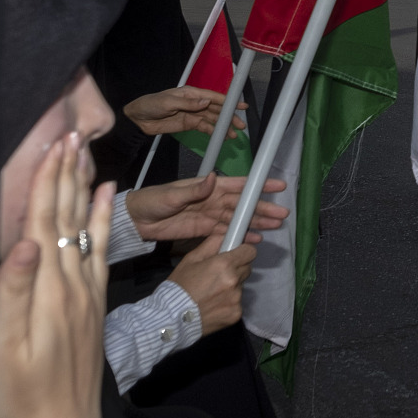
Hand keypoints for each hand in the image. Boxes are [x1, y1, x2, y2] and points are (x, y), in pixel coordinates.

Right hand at [0, 132, 111, 417]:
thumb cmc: (21, 397)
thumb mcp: (2, 348)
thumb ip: (12, 292)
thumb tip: (23, 239)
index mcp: (48, 289)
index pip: (48, 221)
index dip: (49, 180)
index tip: (55, 143)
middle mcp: (73, 284)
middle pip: (71, 217)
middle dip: (69, 173)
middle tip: (72, 131)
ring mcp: (87, 295)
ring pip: (88, 227)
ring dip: (86, 188)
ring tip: (86, 153)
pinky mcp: (92, 307)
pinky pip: (102, 251)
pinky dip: (104, 220)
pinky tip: (107, 200)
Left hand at [125, 85, 245, 136]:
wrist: (137, 119)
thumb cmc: (150, 104)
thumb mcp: (168, 102)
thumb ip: (188, 103)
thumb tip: (206, 102)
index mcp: (191, 93)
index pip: (213, 97)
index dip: (228, 101)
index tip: (241, 105)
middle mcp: (195, 102)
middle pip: (216, 109)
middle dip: (229, 117)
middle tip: (240, 125)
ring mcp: (192, 114)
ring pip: (212, 120)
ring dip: (223, 127)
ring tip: (233, 135)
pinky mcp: (188, 124)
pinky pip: (204, 127)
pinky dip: (213, 132)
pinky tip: (220, 137)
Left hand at [127, 174, 289, 242]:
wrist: (135, 221)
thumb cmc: (151, 201)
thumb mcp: (171, 194)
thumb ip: (194, 189)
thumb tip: (214, 179)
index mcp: (208, 186)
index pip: (238, 184)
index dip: (257, 185)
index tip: (276, 186)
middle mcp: (213, 199)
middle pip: (243, 204)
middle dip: (263, 208)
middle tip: (282, 214)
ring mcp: (210, 215)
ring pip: (239, 218)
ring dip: (256, 222)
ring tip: (275, 226)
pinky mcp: (204, 230)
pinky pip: (227, 232)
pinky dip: (242, 235)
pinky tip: (255, 238)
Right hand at [167, 233, 256, 336]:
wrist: (172, 318)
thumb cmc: (179, 286)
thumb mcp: (191, 259)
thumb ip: (212, 244)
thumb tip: (227, 235)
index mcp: (224, 264)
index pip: (250, 252)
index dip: (243, 251)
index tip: (236, 254)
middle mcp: (234, 281)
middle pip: (246, 268)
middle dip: (236, 268)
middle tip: (218, 275)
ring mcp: (236, 299)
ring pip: (241, 286)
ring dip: (231, 286)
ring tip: (212, 293)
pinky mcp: (236, 314)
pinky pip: (237, 303)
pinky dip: (228, 302)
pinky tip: (213, 305)